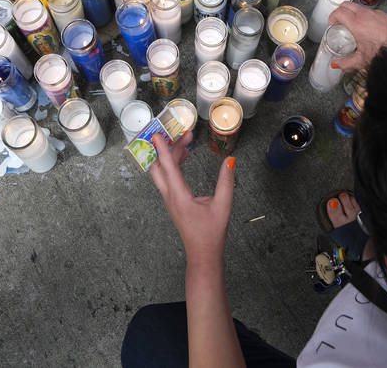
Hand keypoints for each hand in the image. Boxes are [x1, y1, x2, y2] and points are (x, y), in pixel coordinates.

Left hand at [149, 132, 235, 266]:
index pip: (167, 166)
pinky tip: (184, 157)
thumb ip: (226, 181)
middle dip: (167, 147)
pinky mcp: (173, 201)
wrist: (203, 253)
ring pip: (162, 172)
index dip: (162, 148)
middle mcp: (170, 196)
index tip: (156, 134)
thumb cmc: (211, 232)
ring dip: (170, 155)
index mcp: (179, 195)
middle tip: (182, 133)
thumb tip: (230, 160)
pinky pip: (167, 178)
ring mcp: (169, 199)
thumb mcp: (223, 205)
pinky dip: (172, 164)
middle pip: (160, 166)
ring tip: (186, 141)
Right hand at [328, 1, 386, 71]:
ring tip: (352, 25)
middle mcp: (364, 14)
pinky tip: (366, 27)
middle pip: (346, 4)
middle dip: (340, 11)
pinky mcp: (383, 14)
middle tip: (339, 22)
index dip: (332, 17)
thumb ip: (346, 63)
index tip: (332, 23)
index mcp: (356, 23)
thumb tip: (336, 64)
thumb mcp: (362, 60)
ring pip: (357, 6)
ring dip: (351, 12)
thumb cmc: (385, 51)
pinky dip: (363, 15)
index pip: (338, 12)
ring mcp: (374, 12)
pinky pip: (368, 11)